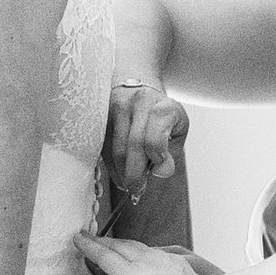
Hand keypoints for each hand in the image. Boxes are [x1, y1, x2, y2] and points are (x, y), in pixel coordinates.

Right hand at [104, 73, 189, 205]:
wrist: (136, 85)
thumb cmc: (160, 115)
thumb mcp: (176, 132)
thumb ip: (171, 154)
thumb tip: (160, 171)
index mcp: (164, 107)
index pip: (155, 139)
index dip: (155, 159)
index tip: (156, 168)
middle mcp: (139, 102)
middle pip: (132, 146)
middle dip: (134, 175)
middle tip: (137, 189)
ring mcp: (115, 106)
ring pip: (114, 149)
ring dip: (121, 172)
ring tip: (128, 182)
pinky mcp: (99, 114)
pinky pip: (103, 146)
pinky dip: (110, 164)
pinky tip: (118, 170)